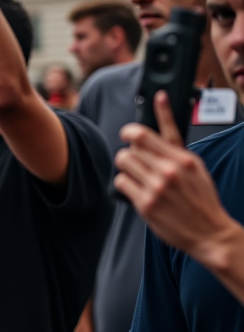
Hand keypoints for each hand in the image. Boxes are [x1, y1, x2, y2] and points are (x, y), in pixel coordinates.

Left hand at [115, 91, 236, 261]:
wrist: (211, 233)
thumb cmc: (201, 196)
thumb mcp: (194, 164)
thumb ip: (172, 136)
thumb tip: (161, 98)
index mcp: (182, 159)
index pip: (143, 134)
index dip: (130, 131)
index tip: (128, 134)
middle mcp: (168, 172)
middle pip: (129, 149)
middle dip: (131, 153)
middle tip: (139, 161)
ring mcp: (156, 189)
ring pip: (123, 162)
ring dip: (126, 167)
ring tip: (138, 174)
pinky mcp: (146, 205)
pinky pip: (121, 182)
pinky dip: (126, 184)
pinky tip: (137, 189)